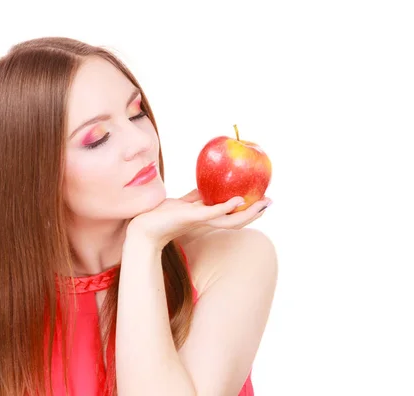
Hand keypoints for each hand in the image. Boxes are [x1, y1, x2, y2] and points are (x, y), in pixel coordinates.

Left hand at [127, 189, 270, 249]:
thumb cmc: (161, 215)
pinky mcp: (190, 217)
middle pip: (237, 222)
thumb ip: (196, 197)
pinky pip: (211, 213)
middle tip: (270, 202)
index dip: (249, 211)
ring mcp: (199, 221)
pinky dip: (225, 208)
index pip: (232, 218)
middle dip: (255, 213)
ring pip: (229, 221)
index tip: (263, 201)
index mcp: (206, 220)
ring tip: (262, 204)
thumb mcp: (183, 204)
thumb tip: (206, 187)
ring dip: (248, 213)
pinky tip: (237, 200)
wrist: (143, 227)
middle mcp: (206, 224)